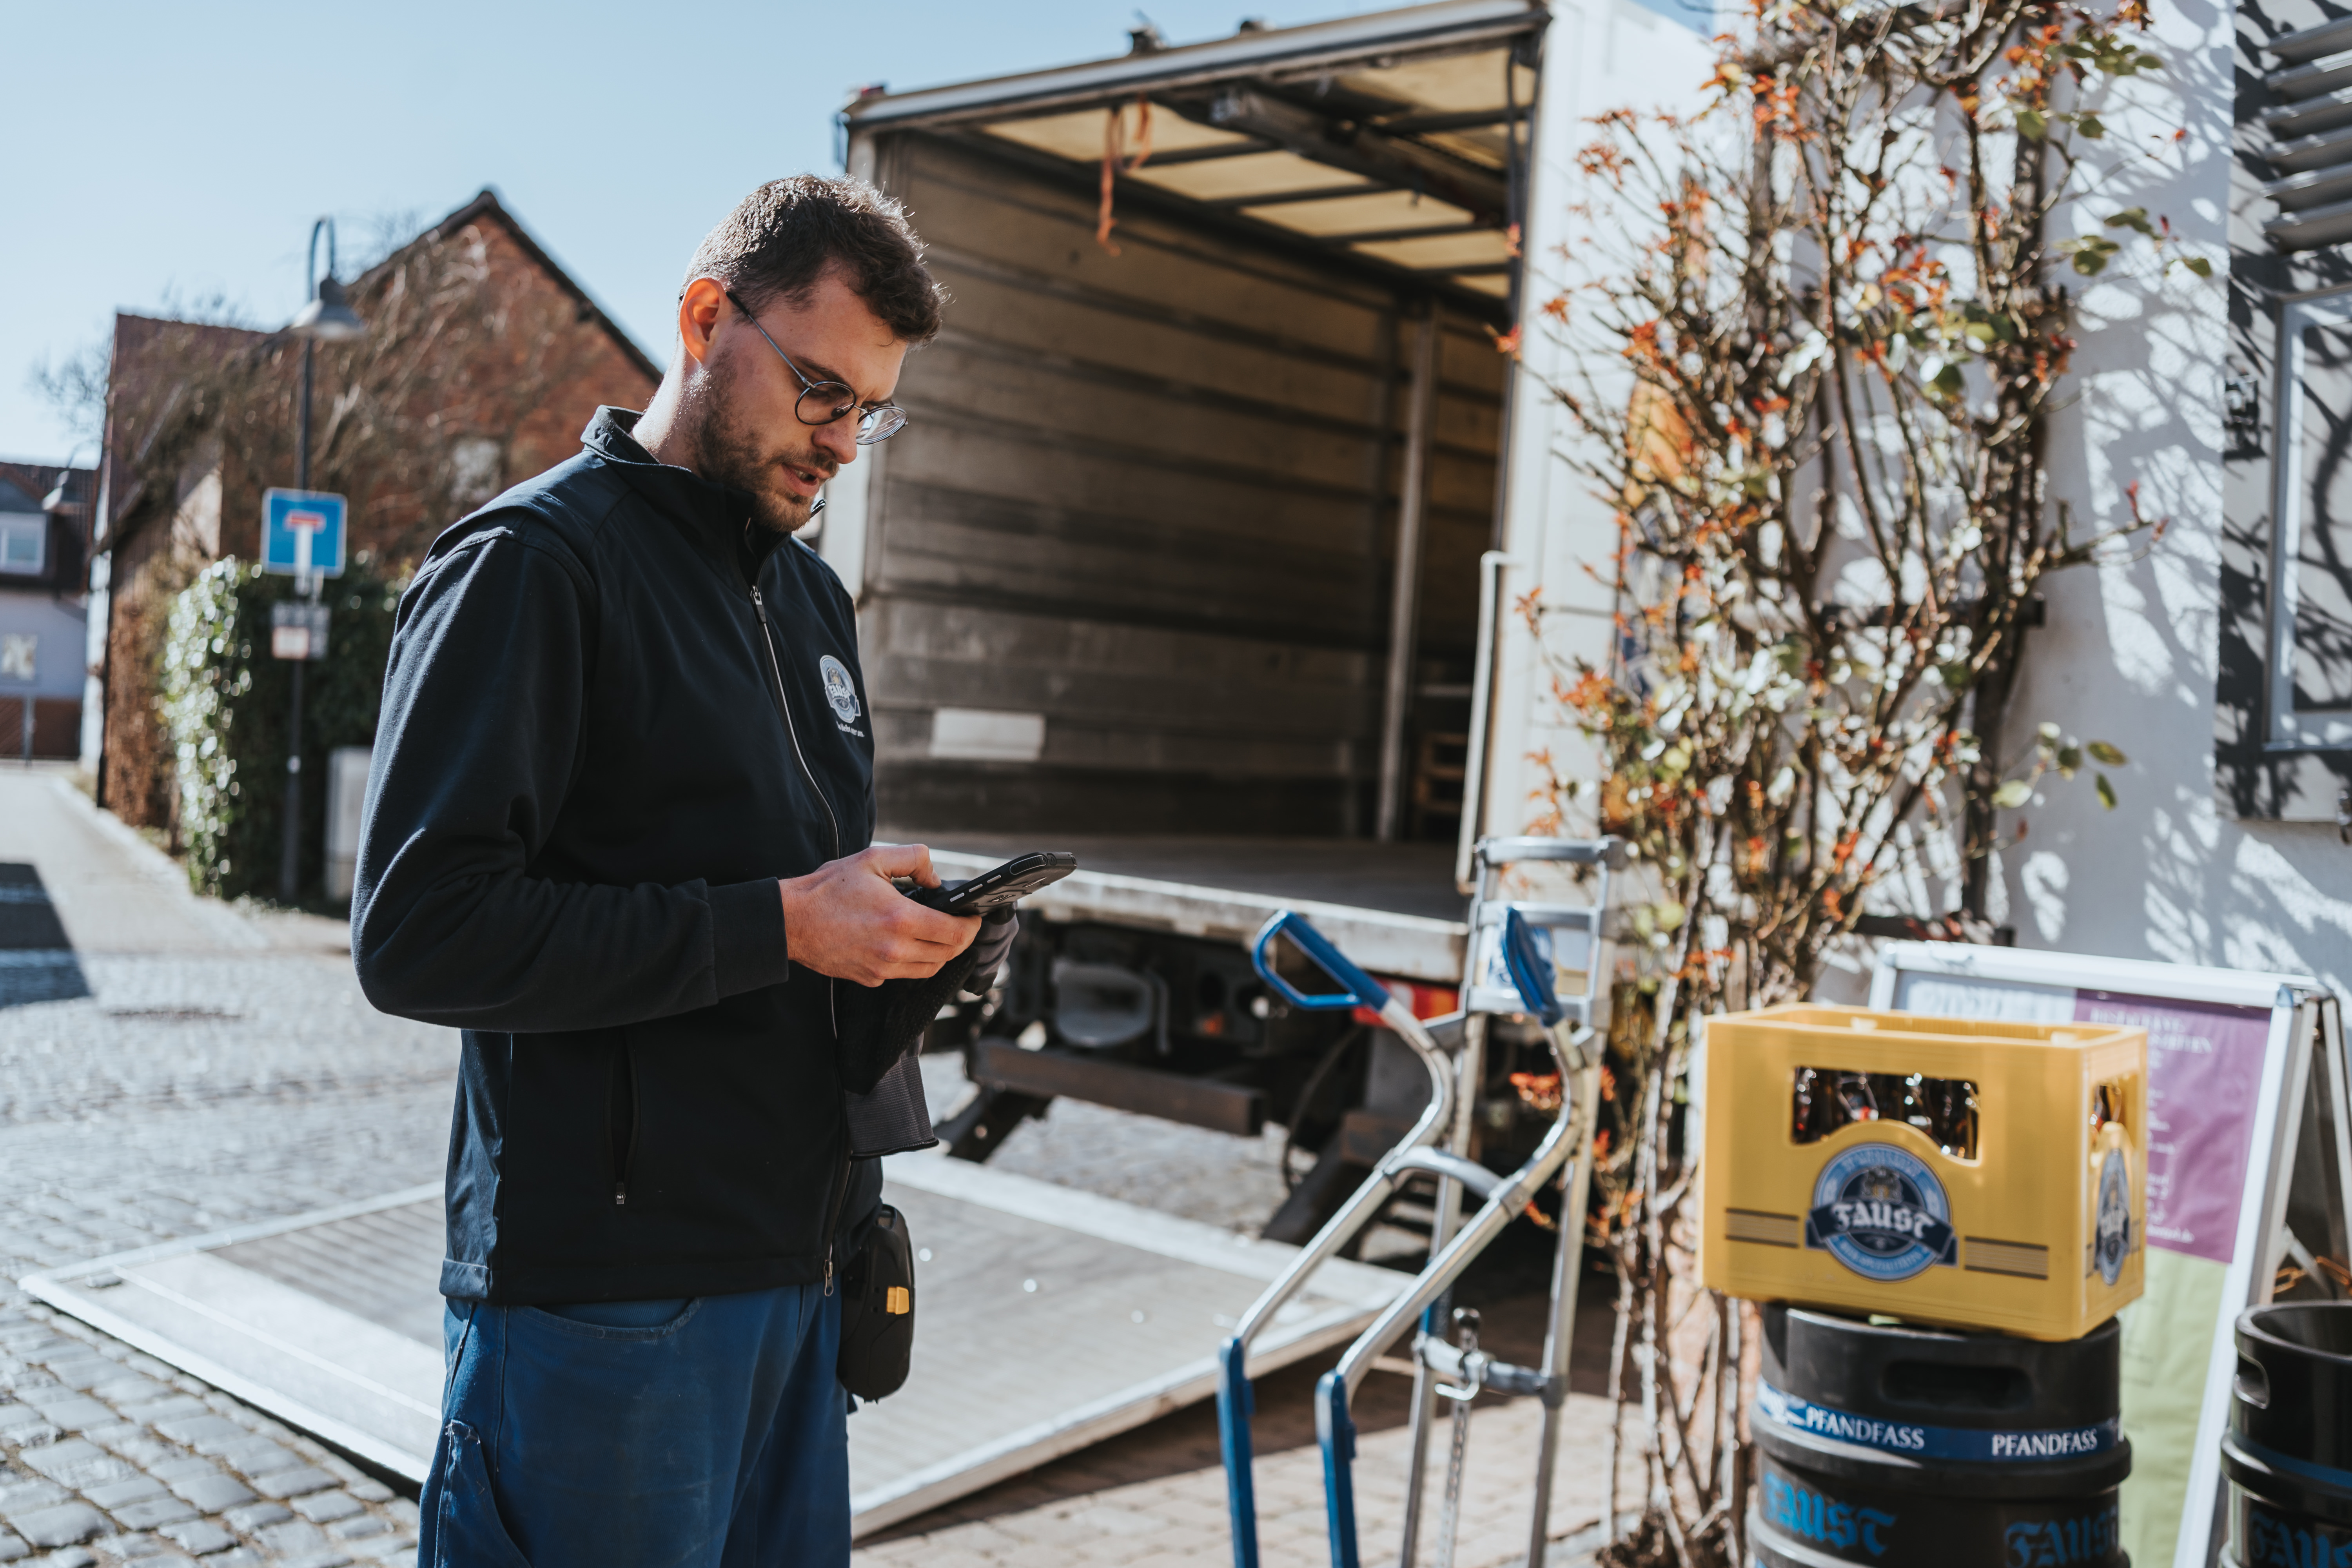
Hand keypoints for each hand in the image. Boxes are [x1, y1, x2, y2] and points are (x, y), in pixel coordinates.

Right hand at [778, 845, 979, 986]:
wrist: (790, 921)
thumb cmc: (828, 889)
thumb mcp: (873, 859)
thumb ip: (914, 859)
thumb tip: (935, 877)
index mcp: (901, 920)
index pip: (955, 933)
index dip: (971, 926)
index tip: (973, 917)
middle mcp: (895, 950)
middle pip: (947, 954)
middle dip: (960, 940)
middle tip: (960, 925)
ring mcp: (882, 968)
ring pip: (928, 969)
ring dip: (940, 954)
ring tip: (938, 935)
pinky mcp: (869, 978)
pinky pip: (903, 974)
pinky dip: (912, 961)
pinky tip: (906, 944)